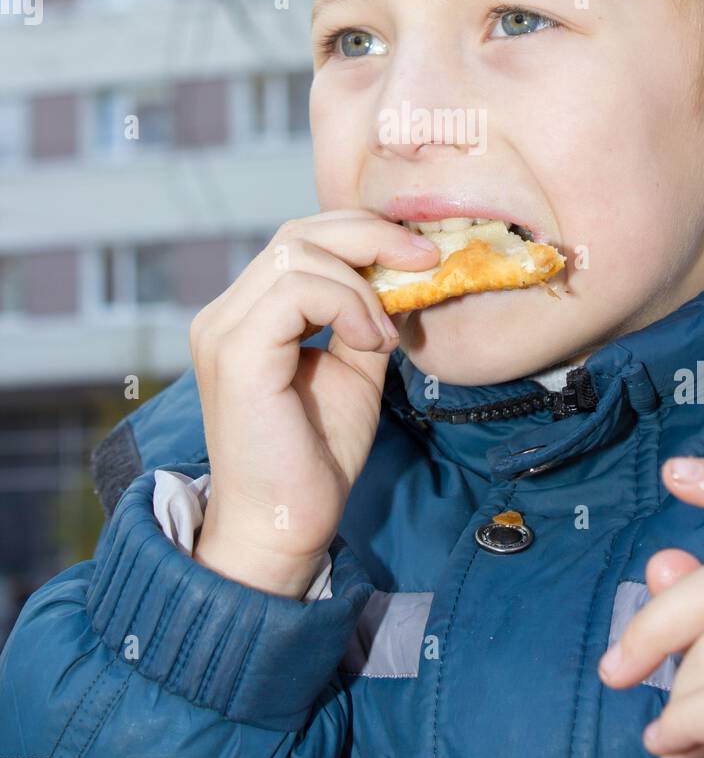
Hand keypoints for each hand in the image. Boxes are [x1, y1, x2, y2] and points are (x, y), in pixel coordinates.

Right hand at [189, 210, 437, 595]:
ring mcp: (224, 329)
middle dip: (371, 236)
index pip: (302, 240)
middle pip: (298, 232)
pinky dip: (346, 303)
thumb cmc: (316, 456)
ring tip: (385, 333)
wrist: (284, 525)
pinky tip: (370, 341)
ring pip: (297, 251)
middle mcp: (226, 313)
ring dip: (360, 283)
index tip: (423, 256)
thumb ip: (364, 316)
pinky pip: (295, 289)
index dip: (365, 235)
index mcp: (248, 314)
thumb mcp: (354, 367)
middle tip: (426, 260)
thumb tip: (403, 273)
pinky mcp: (235, 351)